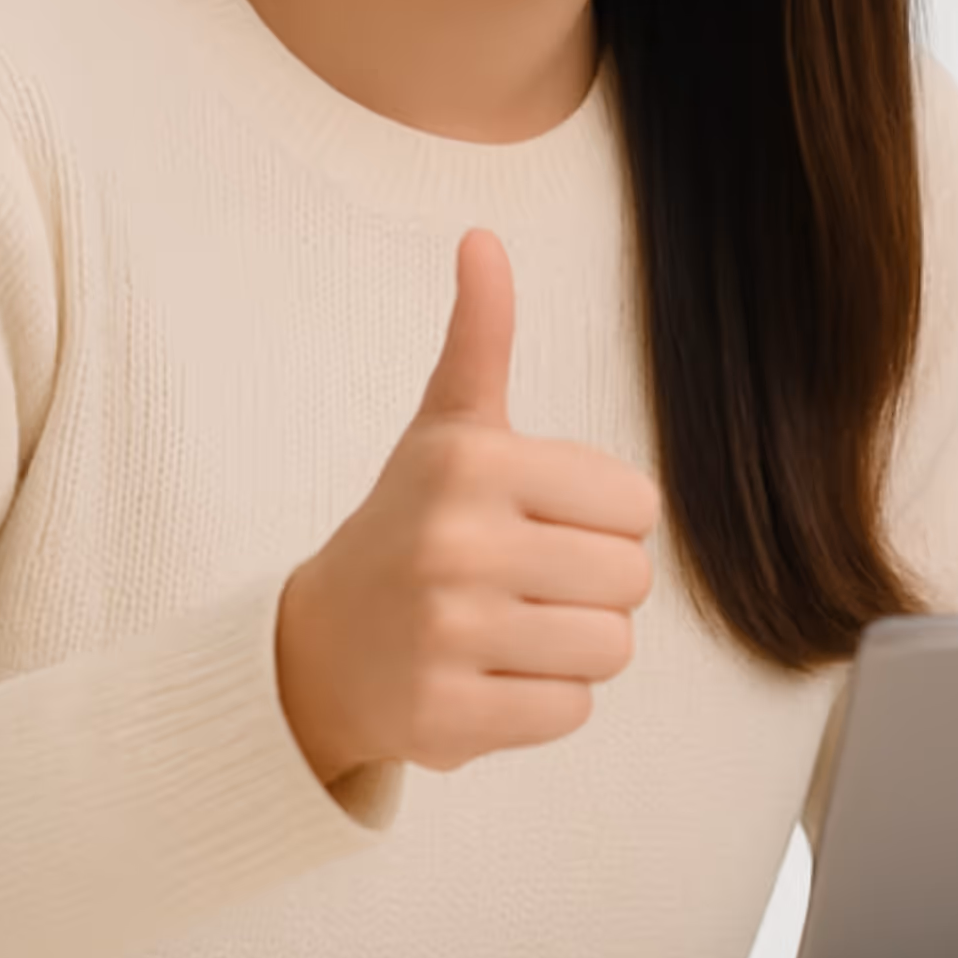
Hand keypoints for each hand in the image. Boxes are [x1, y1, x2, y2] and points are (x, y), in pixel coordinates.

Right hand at [275, 230, 660, 781]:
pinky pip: (569, 713)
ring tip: (508, 631)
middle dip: (594, 588)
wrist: (317, 648)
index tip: (542, 522)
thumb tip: (483, 239)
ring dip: (573, 649)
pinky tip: (486, 679)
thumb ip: (480, 338)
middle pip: (631, 582)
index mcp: (472, 463)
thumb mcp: (445, 427)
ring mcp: (445, 637)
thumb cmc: (409, 525)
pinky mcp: (443, 719)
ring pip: (609, 651)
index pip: (639, 506)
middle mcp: (454, 545)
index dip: (605, 521)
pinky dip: (541, 704)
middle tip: (526, 583)